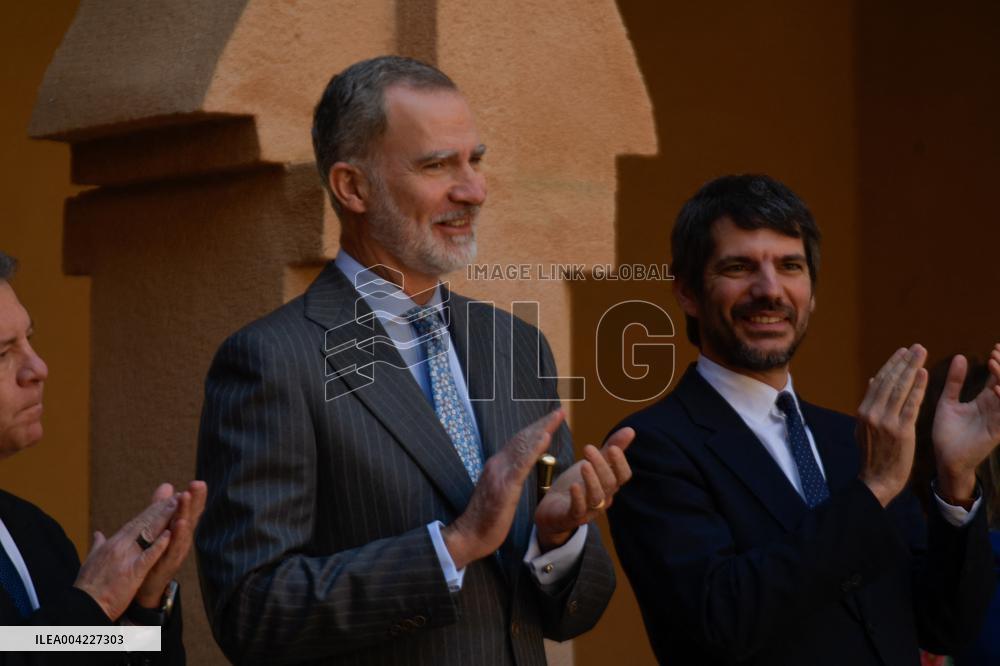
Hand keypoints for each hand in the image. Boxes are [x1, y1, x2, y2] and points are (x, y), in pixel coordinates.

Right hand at [73, 494, 176, 619]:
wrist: (83, 607)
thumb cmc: (88, 587)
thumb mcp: (91, 561)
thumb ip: (98, 545)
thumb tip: (98, 533)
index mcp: (112, 544)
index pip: (135, 523)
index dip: (150, 511)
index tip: (163, 500)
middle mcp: (119, 547)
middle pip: (143, 523)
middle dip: (160, 509)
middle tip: (176, 496)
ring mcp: (126, 558)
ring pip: (148, 534)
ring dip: (163, 518)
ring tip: (177, 505)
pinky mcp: (132, 572)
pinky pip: (148, 557)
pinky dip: (158, 545)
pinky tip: (169, 535)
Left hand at [135, 480, 207, 607]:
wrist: (146, 585)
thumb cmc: (156, 554)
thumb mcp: (160, 528)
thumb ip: (162, 507)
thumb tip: (168, 485)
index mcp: (180, 530)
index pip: (190, 511)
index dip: (195, 497)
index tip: (199, 482)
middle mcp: (182, 540)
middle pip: (191, 517)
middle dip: (195, 501)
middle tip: (198, 484)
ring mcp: (177, 552)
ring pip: (184, 531)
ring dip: (185, 514)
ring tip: (186, 498)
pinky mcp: (168, 563)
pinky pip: (173, 549)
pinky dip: (176, 537)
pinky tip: (177, 525)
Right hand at [442, 410, 564, 569]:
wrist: (469, 535)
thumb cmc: (486, 518)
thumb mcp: (499, 492)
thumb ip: (507, 477)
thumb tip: (519, 467)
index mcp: (497, 465)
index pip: (519, 442)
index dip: (536, 429)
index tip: (551, 418)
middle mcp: (497, 464)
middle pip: (523, 438)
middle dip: (542, 423)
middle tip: (560, 411)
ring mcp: (500, 473)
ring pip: (523, 446)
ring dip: (542, 429)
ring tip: (556, 417)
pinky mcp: (504, 486)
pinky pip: (522, 464)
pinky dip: (534, 448)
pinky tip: (545, 438)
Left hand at [534, 427, 633, 551]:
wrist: (553, 509)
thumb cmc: (576, 484)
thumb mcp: (592, 464)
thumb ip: (610, 449)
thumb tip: (631, 430)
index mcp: (609, 485)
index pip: (623, 475)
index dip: (620, 462)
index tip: (612, 447)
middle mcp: (603, 498)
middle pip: (609, 483)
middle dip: (601, 465)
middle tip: (588, 448)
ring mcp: (589, 509)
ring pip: (596, 497)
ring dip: (591, 480)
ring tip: (583, 465)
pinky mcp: (572, 516)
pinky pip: (578, 509)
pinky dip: (577, 498)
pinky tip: (573, 486)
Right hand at [856, 344, 927, 506]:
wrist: (877, 479)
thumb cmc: (874, 454)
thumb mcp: (864, 427)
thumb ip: (870, 404)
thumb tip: (873, 381)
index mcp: (863, 411)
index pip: (879, 382)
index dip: (892, 365)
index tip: (902, 351)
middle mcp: (872, 413)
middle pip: (890, 381)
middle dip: (904, 362)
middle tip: (916, 347)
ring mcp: (886, 421)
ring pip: (900, 389)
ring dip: (912, 368)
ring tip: (921, 353)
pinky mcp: (901, 430)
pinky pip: (911, 404)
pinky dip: (918, 388)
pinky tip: (924, 374)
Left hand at [932, 345, 999, 503]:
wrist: (944, 460)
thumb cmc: (947, 433)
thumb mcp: (948, 402)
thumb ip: (954, 382)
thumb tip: (960, 356)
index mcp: (985, 401)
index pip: (996, 378)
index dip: (998, 363)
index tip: (995, 347)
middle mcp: (994, 409)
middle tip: (997, 351)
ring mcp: (997, 420)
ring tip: (994, 363)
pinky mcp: (996, 432)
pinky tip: (996, 388)